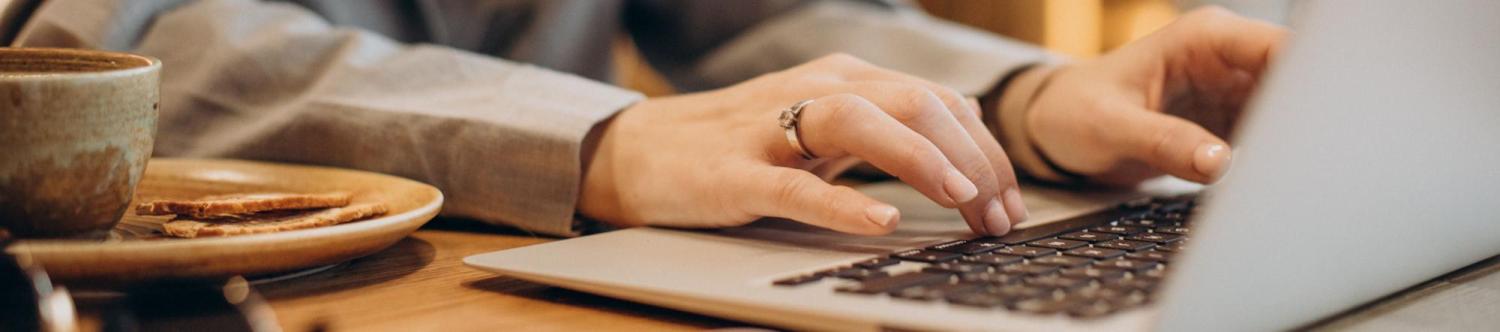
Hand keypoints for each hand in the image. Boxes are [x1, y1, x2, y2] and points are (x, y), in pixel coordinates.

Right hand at [580, 54, 1029, 235]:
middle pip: (913, 103)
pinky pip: (795, 185)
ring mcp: (771, 129)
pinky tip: (879, 218)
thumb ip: (888, 122)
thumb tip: (965, 122)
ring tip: (961, 197)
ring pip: (860, 122)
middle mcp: (814, 90)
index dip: (985, 153)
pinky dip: (842, 201)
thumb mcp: (824, 124)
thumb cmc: (740, 142)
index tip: (1011, 204)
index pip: (937, 104)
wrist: (642, 151)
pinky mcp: (735, 174)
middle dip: (970, 159)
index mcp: (844, 79)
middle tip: (1000, 216)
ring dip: (920, 158)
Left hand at [1021, 7, 1288, 184]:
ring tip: (1296, 174)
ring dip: (1295, 141)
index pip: (1280, 47)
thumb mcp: (1111, 127)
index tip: (1316, 123)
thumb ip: (1164, 141)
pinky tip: (1278, 179)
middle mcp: (1227, 58)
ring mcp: (1232, 90)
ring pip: (1289, 112)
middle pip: (1298, 81)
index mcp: (1205, 39)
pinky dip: (1276, 157)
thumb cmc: (1073, 112)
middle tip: (1310, 160)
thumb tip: (1219, 161)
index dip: (1311, 81)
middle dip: (1310, 116)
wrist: (1054, 128)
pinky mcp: (1229, 123)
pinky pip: (1269, 137)